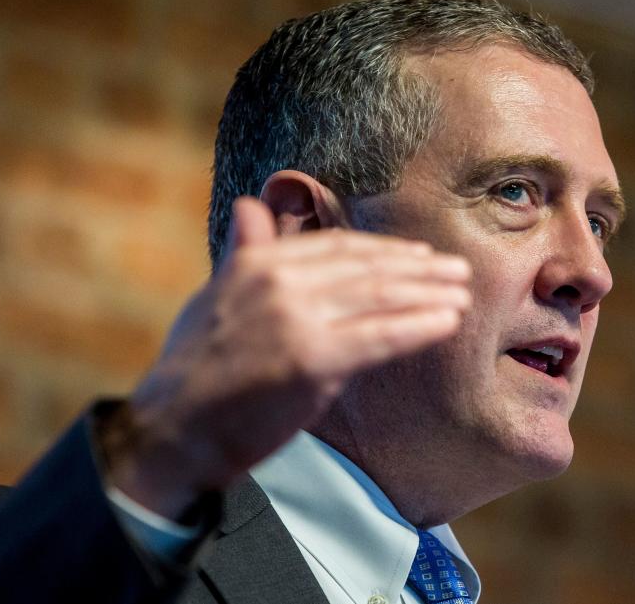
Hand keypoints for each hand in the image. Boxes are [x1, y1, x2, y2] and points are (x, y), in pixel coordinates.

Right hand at [102, 196, 471, 518]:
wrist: (170, 430)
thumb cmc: (196, 369)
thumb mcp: (214, 295)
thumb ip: (245, 253)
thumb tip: (251, 205)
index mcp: (258, 262)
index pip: (338, 247)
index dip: (385, 250)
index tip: (419, 255)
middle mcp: (278, 280)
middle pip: (368, 267)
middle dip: (420, 269)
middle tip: (459, 269)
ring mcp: (296, 318)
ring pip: (380, 297)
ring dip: (430, 293)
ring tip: (464, 294)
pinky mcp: (312, 360)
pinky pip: (381, 336)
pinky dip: (420, 326)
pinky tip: (449, 321)